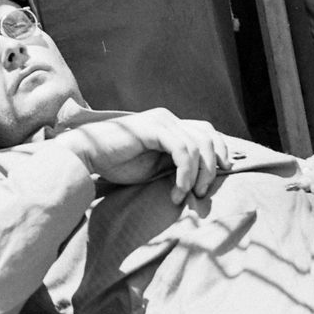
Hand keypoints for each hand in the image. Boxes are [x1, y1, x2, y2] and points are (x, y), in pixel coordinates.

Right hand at [50, 108, 231, 203]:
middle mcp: (168, 118)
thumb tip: (202, 179)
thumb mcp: (155, 166)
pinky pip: (182, 151)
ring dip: (198, 175)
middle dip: (212, 168)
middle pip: (207, 137)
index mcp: (170, 125)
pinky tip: (177, 190)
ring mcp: (161, 121)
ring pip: (198, 146)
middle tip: (201, 193)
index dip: (220, 150)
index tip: (224, 174)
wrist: (88, 155)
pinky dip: (185, 174)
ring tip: (186, 195)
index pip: (206, 131)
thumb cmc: (118, 164)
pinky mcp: (153, 129)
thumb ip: (176, 165)